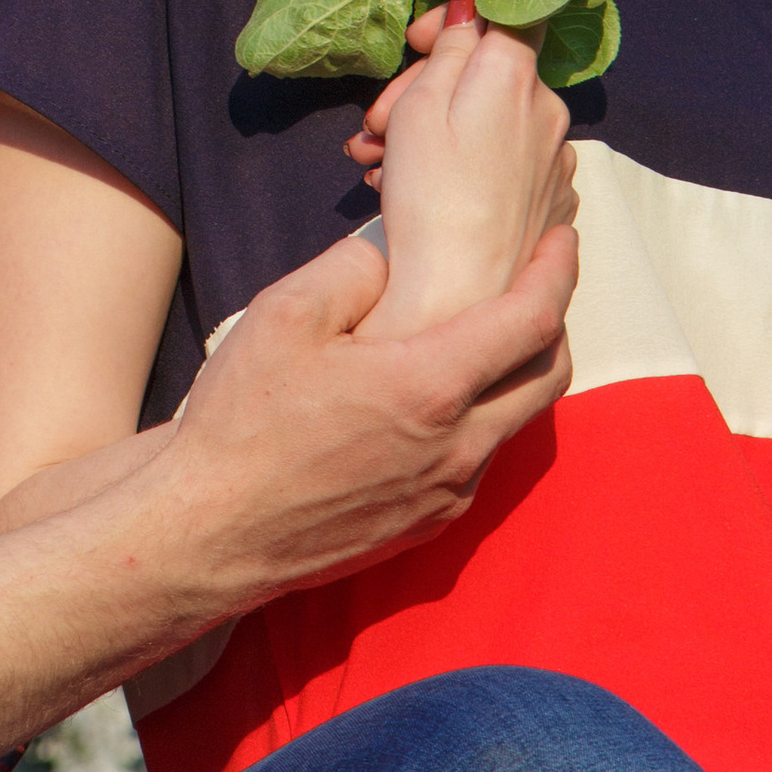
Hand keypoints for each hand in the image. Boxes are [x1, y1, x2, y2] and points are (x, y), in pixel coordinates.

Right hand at [159, 190, 575, 618]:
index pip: (532, 321)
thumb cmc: (241, 421)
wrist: (210, 533)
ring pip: (516, 422)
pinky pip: (478, 460)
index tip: (561, 238)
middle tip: (539, 278)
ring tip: (485, 331)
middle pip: (549, 377)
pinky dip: (481, 417)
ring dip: (517, 372)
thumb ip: (354, 268)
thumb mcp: (285, 314)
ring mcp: (447, 493)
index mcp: (429, 388)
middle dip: (556, 318)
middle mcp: (457, 447)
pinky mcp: (428, 526)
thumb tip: (393, 257)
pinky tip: (439, 396)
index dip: (558, 270)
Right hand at [358, 7, 578, 337]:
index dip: (460, 16)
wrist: (456, 297)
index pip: (508, 11)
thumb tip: (472, 9)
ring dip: (430, 129)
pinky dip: (460, 164)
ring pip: (487, 120)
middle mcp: (550, 112)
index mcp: (519, 77)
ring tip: (376, 160)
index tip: (418, 42)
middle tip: (376, 120)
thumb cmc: (429, 197)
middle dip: (425, 85)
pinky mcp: (548, 201)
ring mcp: (554, 161)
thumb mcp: (420, 106)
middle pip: (489, 71)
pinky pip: (502, 162)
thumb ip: (451, 48)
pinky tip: (413, 187)